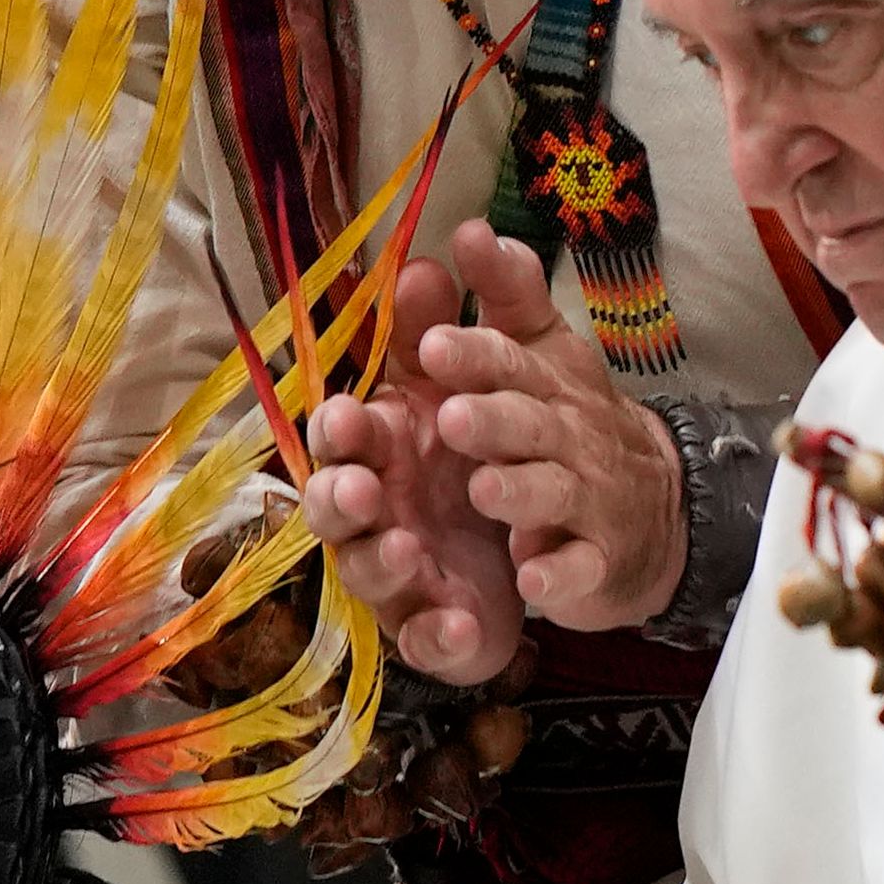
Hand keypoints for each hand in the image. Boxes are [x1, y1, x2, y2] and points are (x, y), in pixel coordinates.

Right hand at [310, 273, 523, 686]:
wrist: (548, 530)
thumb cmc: (482, 447)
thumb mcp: (488, 375)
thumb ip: (464, 317)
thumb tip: (442, 245)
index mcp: (386, 444)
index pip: (346, 430)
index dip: (341, 426)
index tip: (353, 412)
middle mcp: (378, 507)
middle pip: (335, 502)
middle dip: (338, 495)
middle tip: (359, 485)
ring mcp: (399, 571)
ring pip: (368, 570)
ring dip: (378, 560)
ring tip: (403, 546)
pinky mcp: (435, 627)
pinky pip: (428, 638)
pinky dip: (439, 635)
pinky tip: (460, 626)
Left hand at [416, 220, 695, 636]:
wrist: (653, 509)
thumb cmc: (575, 424)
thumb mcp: (546, 353)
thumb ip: (507, 294)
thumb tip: (471, 226)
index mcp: (546, 383)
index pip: (510, 361)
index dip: (475, 354)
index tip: (433, 344)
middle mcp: (567, 437)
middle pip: (529, 424)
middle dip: (492, 420)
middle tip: (449, 417)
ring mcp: (586, 501)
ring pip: (551, 494)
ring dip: (520, 492)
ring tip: (484, 490)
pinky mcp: (595, 563)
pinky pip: (579, 570)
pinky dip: (560, 576)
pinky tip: (533, 580)